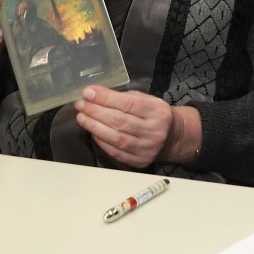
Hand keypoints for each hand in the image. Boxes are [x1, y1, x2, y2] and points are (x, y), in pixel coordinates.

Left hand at [74, 87, 200, 168]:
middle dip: (95, 111)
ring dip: (94, 126)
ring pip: (115, 138)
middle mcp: (154, 131)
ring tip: (81, 117)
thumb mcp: (147, 100)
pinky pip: (115, 151)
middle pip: (119, 121)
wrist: (172, 137)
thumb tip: (95, 95)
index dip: (105, 98)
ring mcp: (147, 149)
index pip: (127, 104)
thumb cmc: (154, 114)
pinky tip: (92, 131)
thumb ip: (124, 98)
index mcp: (157, 111)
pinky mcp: (140, 161)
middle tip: (80, 104)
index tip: (88, 92)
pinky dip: (101, 141)